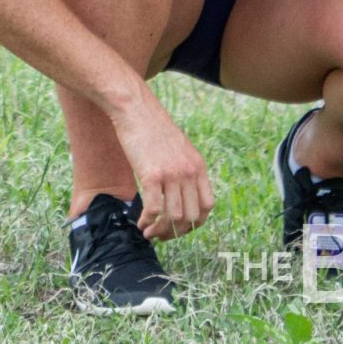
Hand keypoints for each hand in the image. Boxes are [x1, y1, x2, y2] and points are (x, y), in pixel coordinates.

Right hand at [111, 91, 212, 241]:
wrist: (135, 109)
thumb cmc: (152, 126)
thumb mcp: (179, 147)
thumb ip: (184, 168)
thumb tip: (181, 192)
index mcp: (198, 166)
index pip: (207, 206)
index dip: (195, 223)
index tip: (181, 227)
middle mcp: (189, 172)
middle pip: (192, 217)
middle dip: (176, 232)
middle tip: (161, 235)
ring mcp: (172, 174)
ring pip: (174, 217)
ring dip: (160, 230)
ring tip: (148, 231)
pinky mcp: (152, 175)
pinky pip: (155, 209)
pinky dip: (148, 221)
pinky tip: (140, 222)